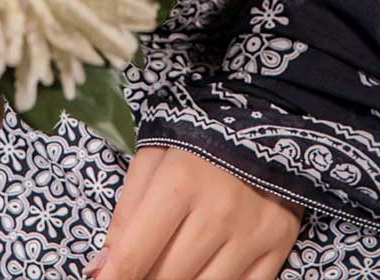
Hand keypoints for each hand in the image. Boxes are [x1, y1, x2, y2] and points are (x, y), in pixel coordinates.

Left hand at [84, 146, 303, 279]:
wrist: (264, 115)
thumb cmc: (196, 138)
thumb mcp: (153, 158)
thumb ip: (125, 213)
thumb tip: (101, 268)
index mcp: (178, 183)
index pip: (134, 256)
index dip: (113, 279)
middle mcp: (217, 212)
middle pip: (166, 278)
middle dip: (145, 278)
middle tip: (143, 265)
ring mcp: (251, 232)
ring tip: (173, 265)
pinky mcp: (278, 243)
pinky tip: (204, 270)